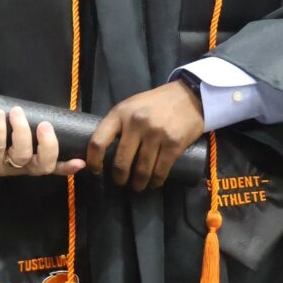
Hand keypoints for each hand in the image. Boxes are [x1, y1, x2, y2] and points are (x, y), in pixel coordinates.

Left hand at [0, 106, 85, 177]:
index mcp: (24, 160)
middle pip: (41, 166)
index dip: (66, 165)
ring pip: (21, 157)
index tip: (82, 160)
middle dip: (48, 146)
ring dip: (22, 132)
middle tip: (45, 124)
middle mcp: (15, 167)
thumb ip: (17, 123)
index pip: (49, 166)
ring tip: (16, 112)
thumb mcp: (0, 129)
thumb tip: (34, 105)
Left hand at [86, 80, 203, 189]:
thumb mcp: (131, 106)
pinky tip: (153, 183)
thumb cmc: (156, 102)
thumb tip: (106, 148)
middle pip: (121, 161)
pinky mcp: (173, 144)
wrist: (188, 95)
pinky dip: (155, 181)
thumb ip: (119, 123)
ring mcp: (155, 134)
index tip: (95, 170)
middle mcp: (136, 123)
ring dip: (138, 183)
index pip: (98, 141)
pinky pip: (160, 170)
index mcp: (120, 113)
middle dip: (119, 177)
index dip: (93, 160)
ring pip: (141, 170)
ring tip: (137, 186)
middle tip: (120, 182)